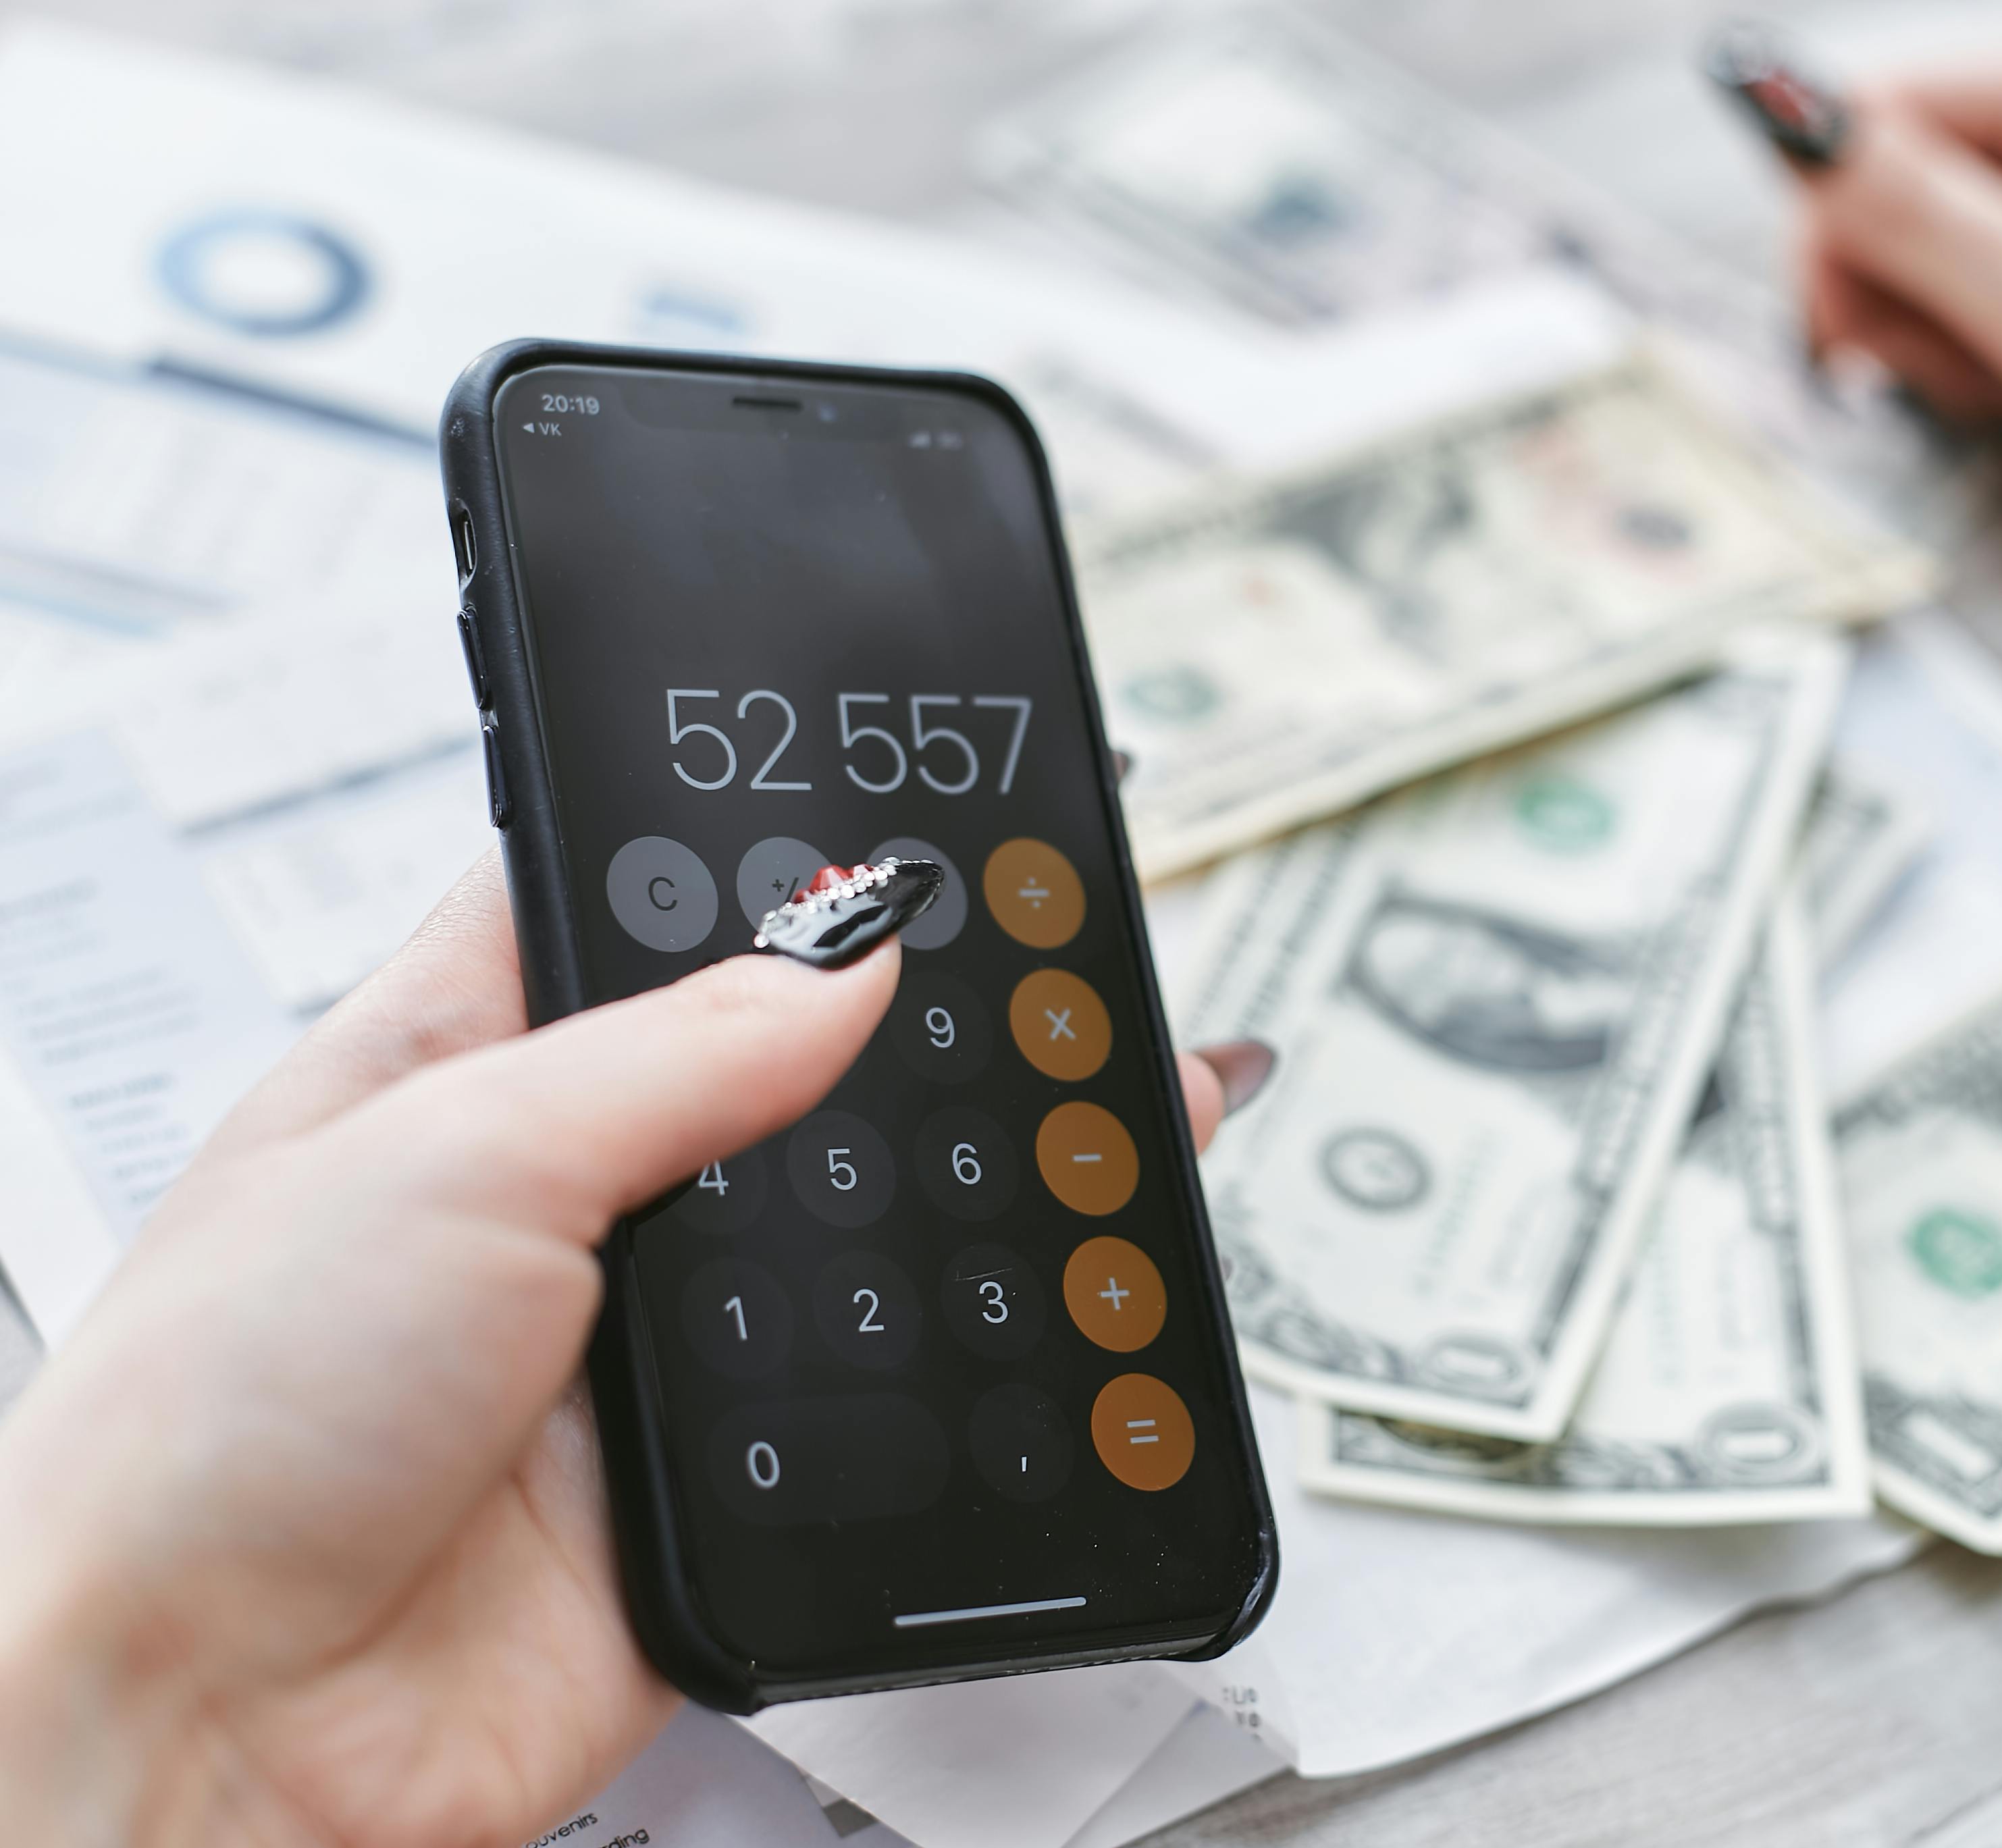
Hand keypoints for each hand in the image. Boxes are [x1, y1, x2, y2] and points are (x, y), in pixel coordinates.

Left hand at [0, 854, 1266, 1847]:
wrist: (210, 1727)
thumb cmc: (213, 1423)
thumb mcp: (453, 1155)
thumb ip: (679, 1048)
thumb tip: (851, 954)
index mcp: (463, 1065)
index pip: (633, 906)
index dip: (756, 857)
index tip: (899, 819)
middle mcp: (560, 1195)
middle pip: (771, 1070)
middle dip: (897, 1033)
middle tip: (1040, 966)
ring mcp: (644, 1341)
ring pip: (843, 1234)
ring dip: (938, 1199)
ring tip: (1083, 1108)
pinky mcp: (714, 1479)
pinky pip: (868, 1398)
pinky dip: (942, 1361)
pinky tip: (1021, 1301)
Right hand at [1795, 23, 2001, 709]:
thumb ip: (1904, 208)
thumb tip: (1763, 98)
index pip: (1869, 110)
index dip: (1829, 229)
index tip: (1845, 345)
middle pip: (1898, 168)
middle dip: (1895, 287)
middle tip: (1956, 377)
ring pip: (1940, 225)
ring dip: (1945, 322)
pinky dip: (1998, 330)